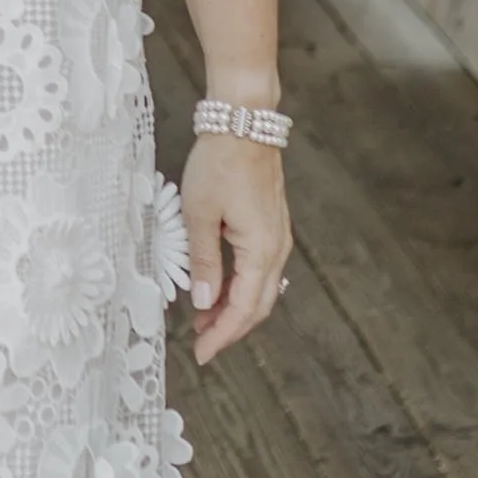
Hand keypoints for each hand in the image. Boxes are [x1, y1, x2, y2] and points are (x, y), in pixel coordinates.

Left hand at [181, 133, 289, 365]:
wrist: (244, 122)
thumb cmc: (219, 163)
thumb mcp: (199, 214)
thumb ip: (203, 261)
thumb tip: (203, 303)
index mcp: (261, 250)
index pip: (244, 308)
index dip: (223, 335)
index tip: (202, 354)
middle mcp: (277, 249)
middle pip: (258, 304)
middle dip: (229, 327)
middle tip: (201, 343)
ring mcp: (277, 237)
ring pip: (260, 287)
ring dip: (233, 306)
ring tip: (202, 318)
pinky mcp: (270, 225)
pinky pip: (258, 268)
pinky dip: (239, 284)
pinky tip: (216, 285)